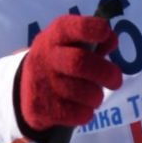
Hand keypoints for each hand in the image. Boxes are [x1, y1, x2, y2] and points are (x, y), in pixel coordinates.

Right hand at [15, 12, 122, 137]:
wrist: (26, 90)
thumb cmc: (60, 61)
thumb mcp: (71, 45)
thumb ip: (94, 41)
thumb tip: (111, 40)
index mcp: (55, 37)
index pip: (71, 28)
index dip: (91, 28)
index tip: (104, 33)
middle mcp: (45, 57)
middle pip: (80, 63)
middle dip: (106, 73)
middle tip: (116, 81)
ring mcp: (41, 84)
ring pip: (84, 93)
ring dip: (97, 96)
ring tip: (94, 96)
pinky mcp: (41, 109)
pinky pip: (78, 114)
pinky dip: (87, 113)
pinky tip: (80, 108)